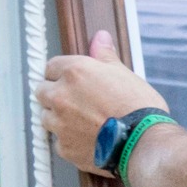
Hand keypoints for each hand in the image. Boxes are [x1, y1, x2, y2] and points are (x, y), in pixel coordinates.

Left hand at [36, 30, 167, 173]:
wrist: (144, 142)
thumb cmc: (138, 107)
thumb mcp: (124, 74)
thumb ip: (105, 56)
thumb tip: (100, 38)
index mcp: (74, 72)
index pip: (51, 67)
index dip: (62, 73)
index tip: (71, 80)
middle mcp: (61, 96)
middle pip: (42, 91)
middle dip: (55, 94)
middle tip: (76, 101)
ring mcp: (59, 124)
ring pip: (46, 118)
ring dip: (57, 118)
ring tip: (81, 122)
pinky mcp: (65, 148)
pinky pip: (59, 142)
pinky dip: (69, 141)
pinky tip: (87, 140)